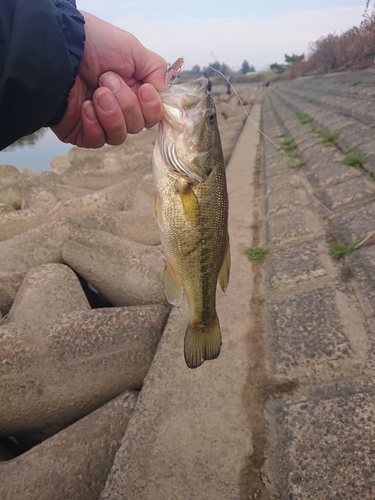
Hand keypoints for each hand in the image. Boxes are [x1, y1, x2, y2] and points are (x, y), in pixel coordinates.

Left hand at [52, 11, 165, 147]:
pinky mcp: (81, 133)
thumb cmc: (95, 44)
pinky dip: (94, 124)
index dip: (152, 108)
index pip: (153, 116)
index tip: (144, 90)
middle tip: (106, 80)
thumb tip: (161, 95)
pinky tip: (85, 106)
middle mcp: (119, 109)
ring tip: (97, 93)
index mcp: (134, 92)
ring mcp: (100, 123)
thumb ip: (156, 71)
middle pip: (138, 127)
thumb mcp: (134, 50)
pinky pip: (98, 141)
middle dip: (126, 103)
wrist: (60, 49)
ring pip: (120, 137)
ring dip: (111, 114)